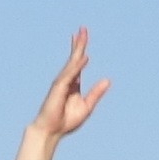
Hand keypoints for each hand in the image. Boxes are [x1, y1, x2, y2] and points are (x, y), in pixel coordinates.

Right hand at [28, 29, 109, 143]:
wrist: (51, 131)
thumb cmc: (66, 121)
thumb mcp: (86, 106)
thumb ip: (95, 93)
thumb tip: (107, 80)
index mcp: (73, 84)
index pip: (78, 63)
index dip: (80, 49)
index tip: (82, 35)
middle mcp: (66, 80)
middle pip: (74, 58)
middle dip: (79, 43)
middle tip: (83, 28)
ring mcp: (61, 83)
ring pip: (71, 63)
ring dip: (77, 49)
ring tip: (81, 36)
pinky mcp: (58, 88)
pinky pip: (70, 74)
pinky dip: (77, 65)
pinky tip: (84, 57)